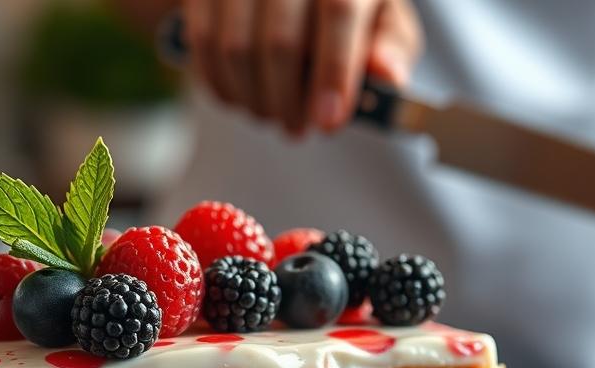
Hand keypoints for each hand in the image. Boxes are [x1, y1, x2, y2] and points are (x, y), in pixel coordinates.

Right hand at [180, 0, 421, 134]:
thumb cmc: (349, 4)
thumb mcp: (384, 19)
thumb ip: (391, 46)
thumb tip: (386, 76)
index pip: (338, 12)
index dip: (333, 71)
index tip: (328, 121)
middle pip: (281, 40)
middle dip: (289, 101)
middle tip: (298, 128)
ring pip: (236, 47)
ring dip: (255, 98)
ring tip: (272, 114)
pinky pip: (203, 42)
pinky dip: (221, 84)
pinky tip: (241, 97)